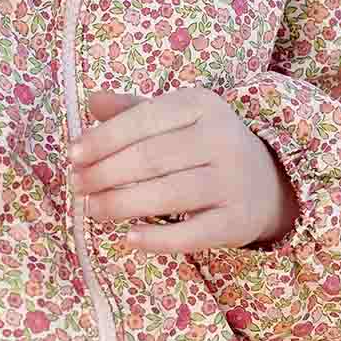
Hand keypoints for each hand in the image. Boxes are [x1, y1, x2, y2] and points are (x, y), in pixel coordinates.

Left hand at [69, 86, 300, 252]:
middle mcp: (222, 139)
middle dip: (104, 173)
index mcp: (201, 104)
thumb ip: (132, 110)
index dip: (103, 139)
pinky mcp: (237, 221)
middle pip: (151, 158)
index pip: (143, 120)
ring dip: (120, 204)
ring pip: (167, 195)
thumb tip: (92, 102)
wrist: (268, 181)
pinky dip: (156, 238)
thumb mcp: (176, 117)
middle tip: (75, 185)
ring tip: (91, 209)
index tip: (72, 155)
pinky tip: (128, 238)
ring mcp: (232, 182)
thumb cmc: (205, 144)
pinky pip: (191, 234)